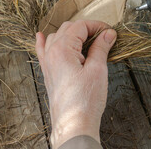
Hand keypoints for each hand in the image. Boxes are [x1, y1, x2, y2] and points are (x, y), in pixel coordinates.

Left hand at [35, 20, 116, 147]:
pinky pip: (42, 51)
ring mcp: (47, 63)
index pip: (80, 26)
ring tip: (87, 40)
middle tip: (103, 36)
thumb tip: (107, 34)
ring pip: (56, 37)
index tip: (109, 31)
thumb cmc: (85, 101)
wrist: (73, 124)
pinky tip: (41, 36)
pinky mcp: (48, 73)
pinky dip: (44, 42)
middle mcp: (51, 53)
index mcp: (62, 49)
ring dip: (71, 34)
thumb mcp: (98, 70)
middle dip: (86, 29)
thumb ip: (101, 48)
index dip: (97, 25)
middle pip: (68, 28)